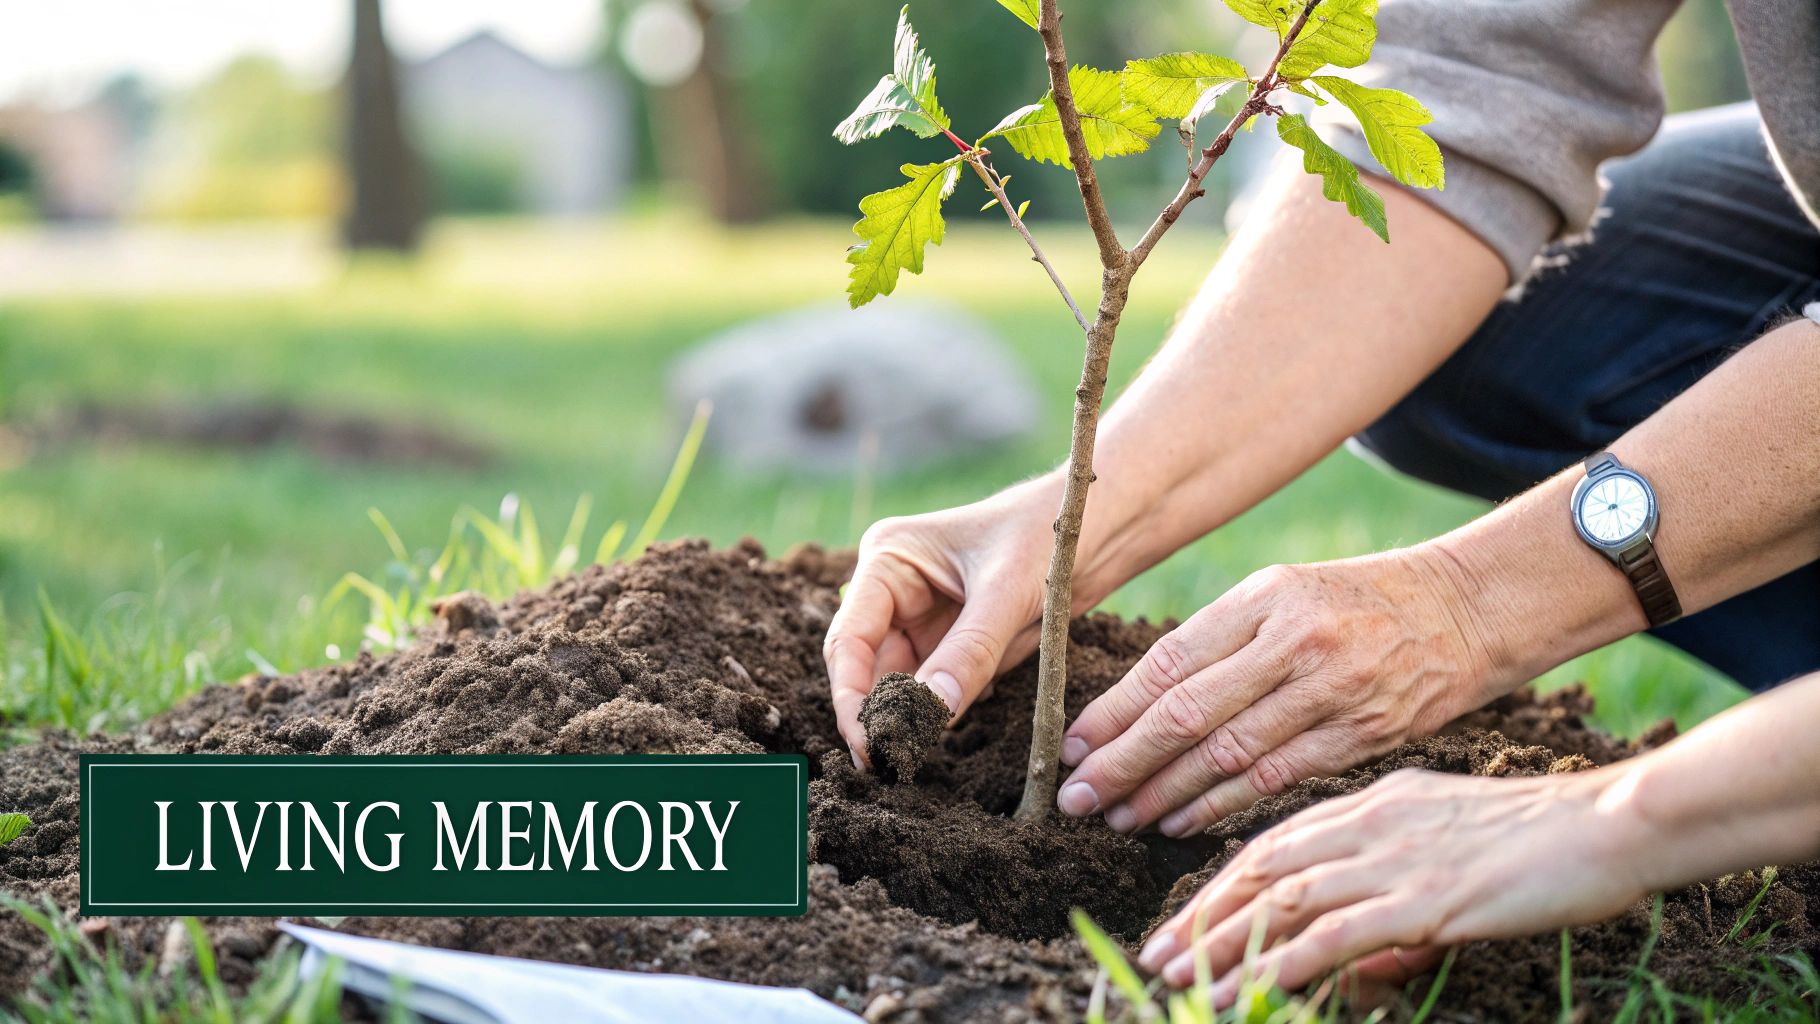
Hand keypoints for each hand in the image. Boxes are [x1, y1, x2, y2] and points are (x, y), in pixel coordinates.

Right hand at [824, 484, 1060, 765]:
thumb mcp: (1007, 594)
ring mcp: (924, 618)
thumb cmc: (1047, 534)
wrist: (1099, 526)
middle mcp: (896, 589)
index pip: (851, 638)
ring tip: (915, 754)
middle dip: (877, 713)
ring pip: (903, 683)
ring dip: (912, 717)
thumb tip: (930, 714)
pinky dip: (947, 709)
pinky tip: (960, 718)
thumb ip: (968, 653)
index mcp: (889, 558)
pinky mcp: (955, 642)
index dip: (851, 693)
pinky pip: (940, 687)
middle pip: (867, 666)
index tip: (868, 740)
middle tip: (887, 763)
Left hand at [1057, 550, 1500, 834]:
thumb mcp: (1283, 593)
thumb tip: (1136, 704)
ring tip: (1118, 818)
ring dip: (1164, 794)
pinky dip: (1222, 805)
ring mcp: (1332, 691)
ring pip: (1227, 756)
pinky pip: (1277, 779)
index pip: (1169, 664)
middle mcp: (1292, 643)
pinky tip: (1182, 823)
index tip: (1071, 749)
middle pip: (1187, 714)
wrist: (1465, 609)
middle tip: (1077, 798)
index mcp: (1262, 600)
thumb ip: (1219, 641)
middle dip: (1123, 762)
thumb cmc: (1354, 602)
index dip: (1114, 713)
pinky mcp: (1364, 735)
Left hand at [1135, 767, 1645, 1001]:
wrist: (1610, 822)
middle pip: (1263, 871)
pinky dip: (1284, 964)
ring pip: (1285, 902)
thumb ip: (1395, 871)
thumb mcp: (1450, 835)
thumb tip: (1357, 937)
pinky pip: (1336, 936)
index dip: (1222, 885)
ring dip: (1225, 944)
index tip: (1184, 921)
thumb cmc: (1544, 837)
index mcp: (1374, 804)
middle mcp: (1371, 824)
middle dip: (1203, 916)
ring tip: (1179, 978)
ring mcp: (1394, 861)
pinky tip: (1249, 990)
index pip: (1277, 844)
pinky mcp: (1424, 900)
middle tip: (1155, 955)